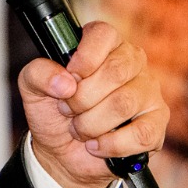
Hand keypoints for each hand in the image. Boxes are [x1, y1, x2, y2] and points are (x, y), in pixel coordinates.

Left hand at [17, 21, 168, 187]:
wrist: (63, 152)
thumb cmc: (53, 112)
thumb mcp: (32, 88)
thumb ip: (38, 73)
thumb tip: (64, 81)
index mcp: (103, 44)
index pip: (103, 34)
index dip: (83, 58)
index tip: (68, 78)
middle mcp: (131, 62)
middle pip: (115, 71)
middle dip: (82, 98)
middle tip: (68, 109)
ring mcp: (148, 93)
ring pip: (124, 103)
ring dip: (91, 123)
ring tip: (80, 128)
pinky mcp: (156, 124)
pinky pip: (141, 134)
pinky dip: (111, 144)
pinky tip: (97, 145)